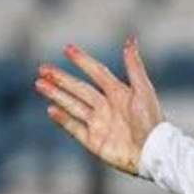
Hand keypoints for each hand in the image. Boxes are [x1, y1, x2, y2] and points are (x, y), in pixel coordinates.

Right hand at [34, 37, 162, 175]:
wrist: (154, 152)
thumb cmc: (151, 121)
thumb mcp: (143, 91)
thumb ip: (134, 67)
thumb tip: (130, 41)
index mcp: (120, 94)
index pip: (98, 73)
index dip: (84, 61)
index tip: (67, 48)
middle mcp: (107, 108)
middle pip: (80, 89)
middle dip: (61, 79)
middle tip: (43, 68)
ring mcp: (100, 125)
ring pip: (73, 106)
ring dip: (57, 95)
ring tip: (39, 84)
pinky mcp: (95, 142)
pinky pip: (75, 129)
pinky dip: (63, 119)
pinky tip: (51, 109)